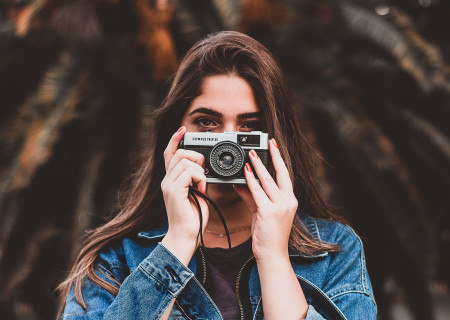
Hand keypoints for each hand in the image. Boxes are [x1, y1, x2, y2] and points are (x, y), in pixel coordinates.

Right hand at [160, 126, 208, 262]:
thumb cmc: (192, 218)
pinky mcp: (173, 190)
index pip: (169, 153)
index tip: (183, 129)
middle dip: (196, 157)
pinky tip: (201, 190)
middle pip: (180, 153)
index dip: (175, 139)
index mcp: (171, 180)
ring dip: (200, 171)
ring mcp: (168, 185)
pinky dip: (200, 178)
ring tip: (202, 185)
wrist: (185, 236)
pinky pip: (189, 172)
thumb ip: (196, 179)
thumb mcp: (196, 193)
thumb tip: (204, 168)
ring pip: (186, 161)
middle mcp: (166, 180)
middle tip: (204, 173)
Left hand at [234, 139, 297, 260]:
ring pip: (268, 181)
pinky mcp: (269, 212)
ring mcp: (280, 207)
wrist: (272, 255)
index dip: (280, 159)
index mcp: (290, 200)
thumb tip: (240, 183)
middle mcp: (288, 201)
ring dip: (259, 166)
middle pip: (281, 174)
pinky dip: (251, 181)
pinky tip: (246, 172)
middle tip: (267, 142)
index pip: (285, 175)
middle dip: (273, 156)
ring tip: (251, 154)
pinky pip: (258, 193)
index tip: (274, 146)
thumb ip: (251, 196)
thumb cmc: (268, 235)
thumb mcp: (261, 212)